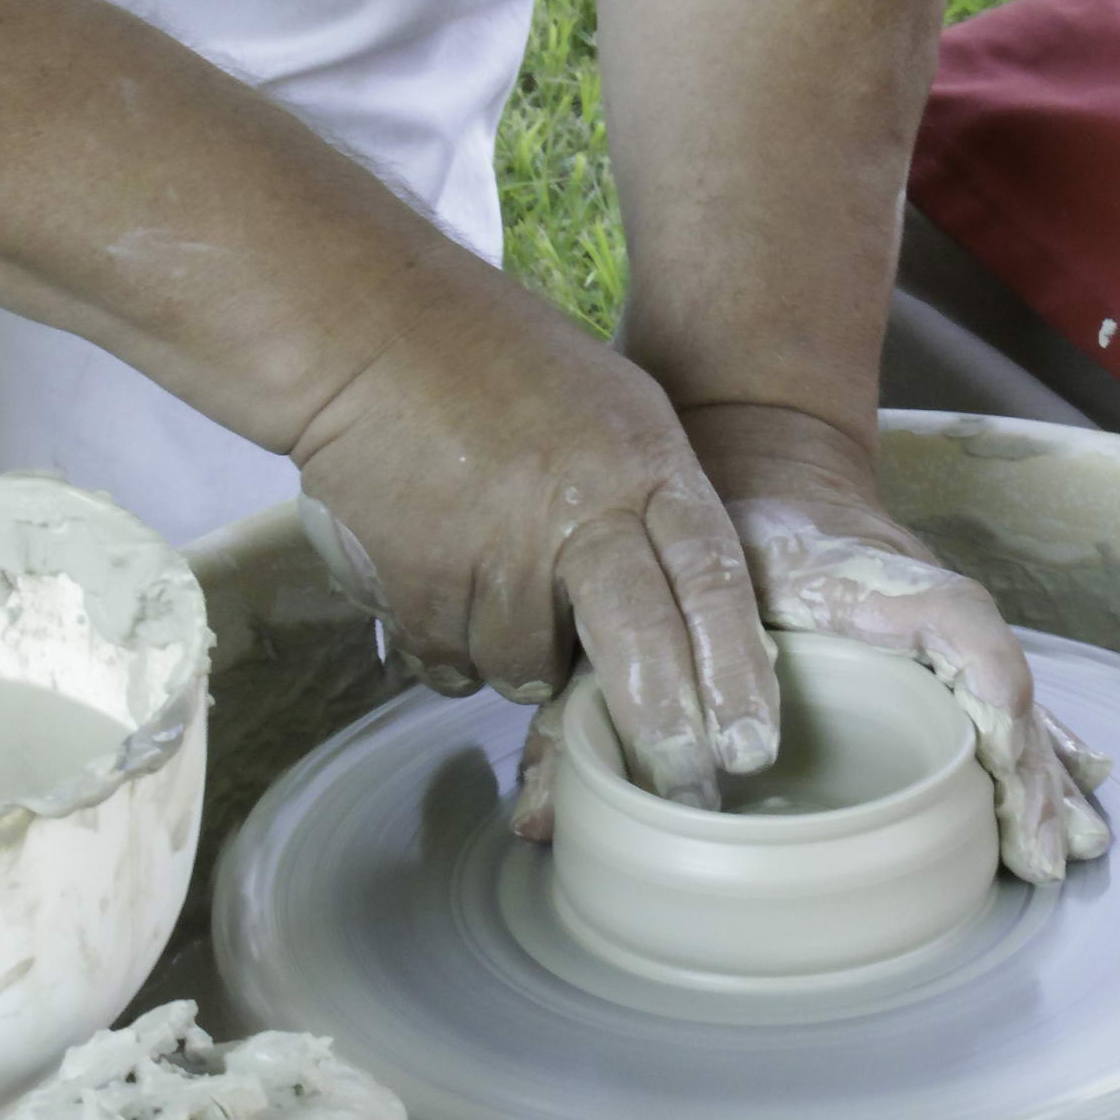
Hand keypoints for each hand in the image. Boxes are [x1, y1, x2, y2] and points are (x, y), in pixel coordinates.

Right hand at [291, 262, 777, 807]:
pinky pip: (454, 661)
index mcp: (644, 460)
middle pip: (640, 645)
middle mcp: (581, 512)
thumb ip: (646, 497)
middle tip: (682, 787)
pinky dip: (452, 644)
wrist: (366, 332)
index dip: (738, 668)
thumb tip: (674, 598)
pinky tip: (442, 580)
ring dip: (524, 658)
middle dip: (664, 731)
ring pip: (531, 668)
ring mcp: (498, 553)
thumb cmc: (495, 360)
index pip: (712, 578)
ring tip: (497, 581)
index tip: (753, 744)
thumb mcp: (609, 405)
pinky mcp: (422, 585)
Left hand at [512, 405, 1111, 886]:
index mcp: (856, 578)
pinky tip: (1070, 809)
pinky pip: (997, 702)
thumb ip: (588, 705)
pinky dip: (1033, 753)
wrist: (753, 443)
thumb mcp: (639, 598)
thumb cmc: (692, 525)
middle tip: (1042, 856)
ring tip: (1068, 852)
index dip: (985, 694)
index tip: (999, 759)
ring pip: (1007, 699)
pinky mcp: (930, 650)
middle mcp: (913, 601)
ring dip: (1040, 775)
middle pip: (998, 682)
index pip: (952, 624)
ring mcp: (931, 625)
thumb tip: (537, 824)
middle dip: (1026, 769)